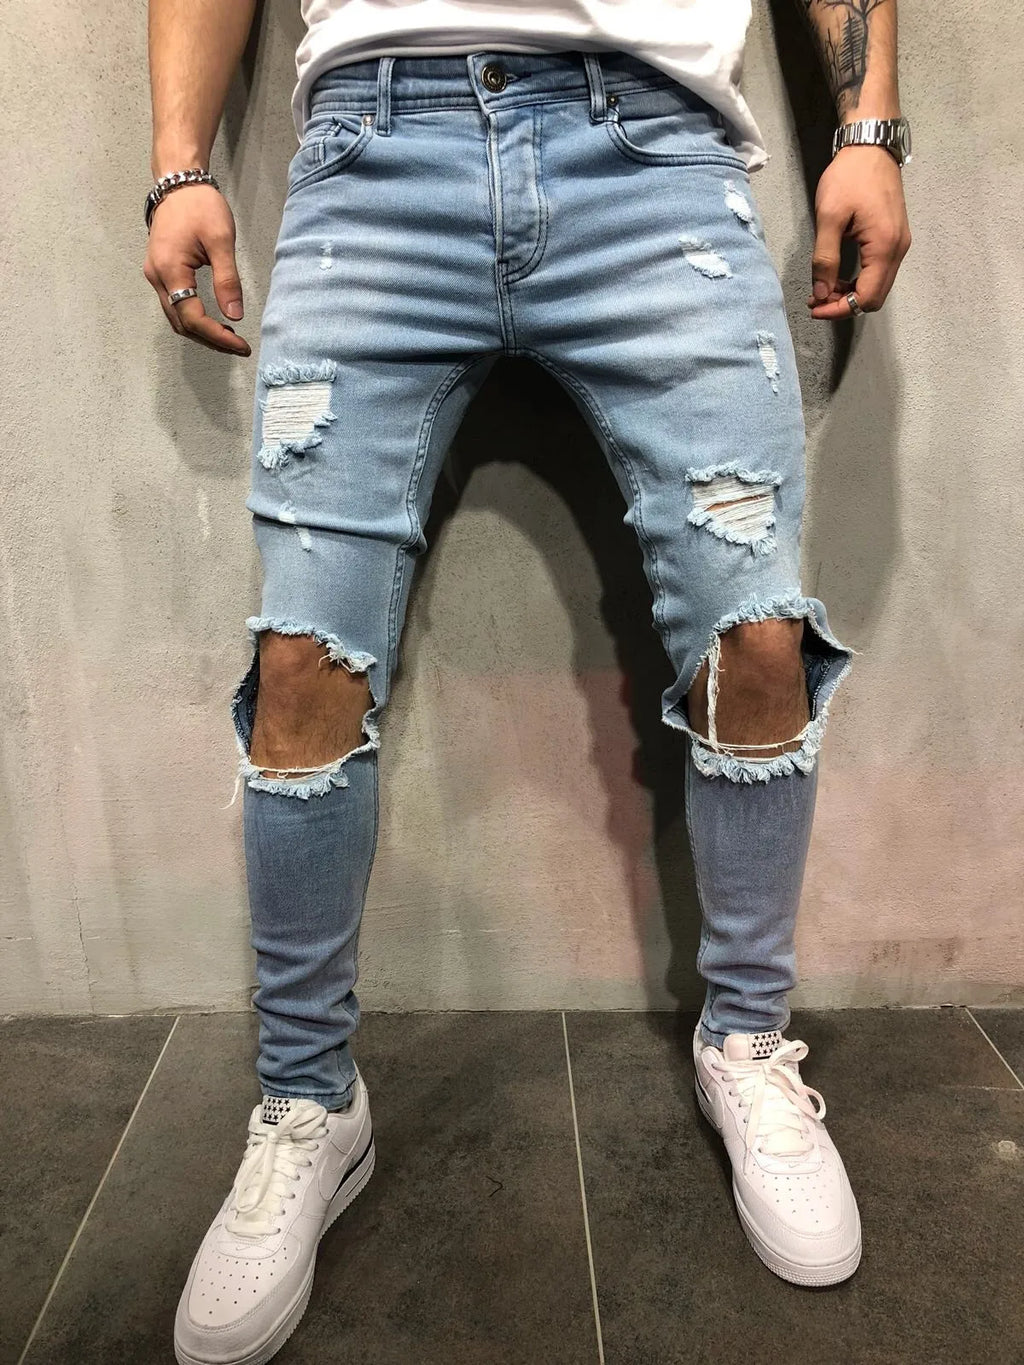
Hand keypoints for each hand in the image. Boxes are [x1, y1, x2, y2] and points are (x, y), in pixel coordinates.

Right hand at [143, 185, 250, 354]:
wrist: (178, 182)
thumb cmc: (200, 206)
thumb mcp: (221, 241)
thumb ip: (227, 280)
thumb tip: (235, 316)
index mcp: (170, 270)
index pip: (193, 317)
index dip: (218, 336)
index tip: (241, 345)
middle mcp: (156, 276)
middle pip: (181, 323)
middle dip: (210, 339)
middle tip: (238, 346)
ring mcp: (155, 274)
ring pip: (175, 317)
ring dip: (201, 331)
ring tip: (228, 337)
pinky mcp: (159, 271)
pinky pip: (174, 304)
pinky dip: (193, 317)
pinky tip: (213, 319)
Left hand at [807, 145, 911, 319]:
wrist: (871, 147)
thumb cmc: (849, 177)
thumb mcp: (829, 218)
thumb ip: (825, 259)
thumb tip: (822, 292)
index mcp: (884, 247)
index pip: (866, 297)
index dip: (839, 309)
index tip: (814, 308)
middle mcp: (898, 250)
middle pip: (875, 297)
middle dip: (844, 305)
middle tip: (816, 300)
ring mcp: (899, 244)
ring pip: (877, 286)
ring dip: (850, 294)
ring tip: (822, 289)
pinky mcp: (894, 238)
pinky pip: (879, 271)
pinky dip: (858, 281)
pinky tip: (838, 276)